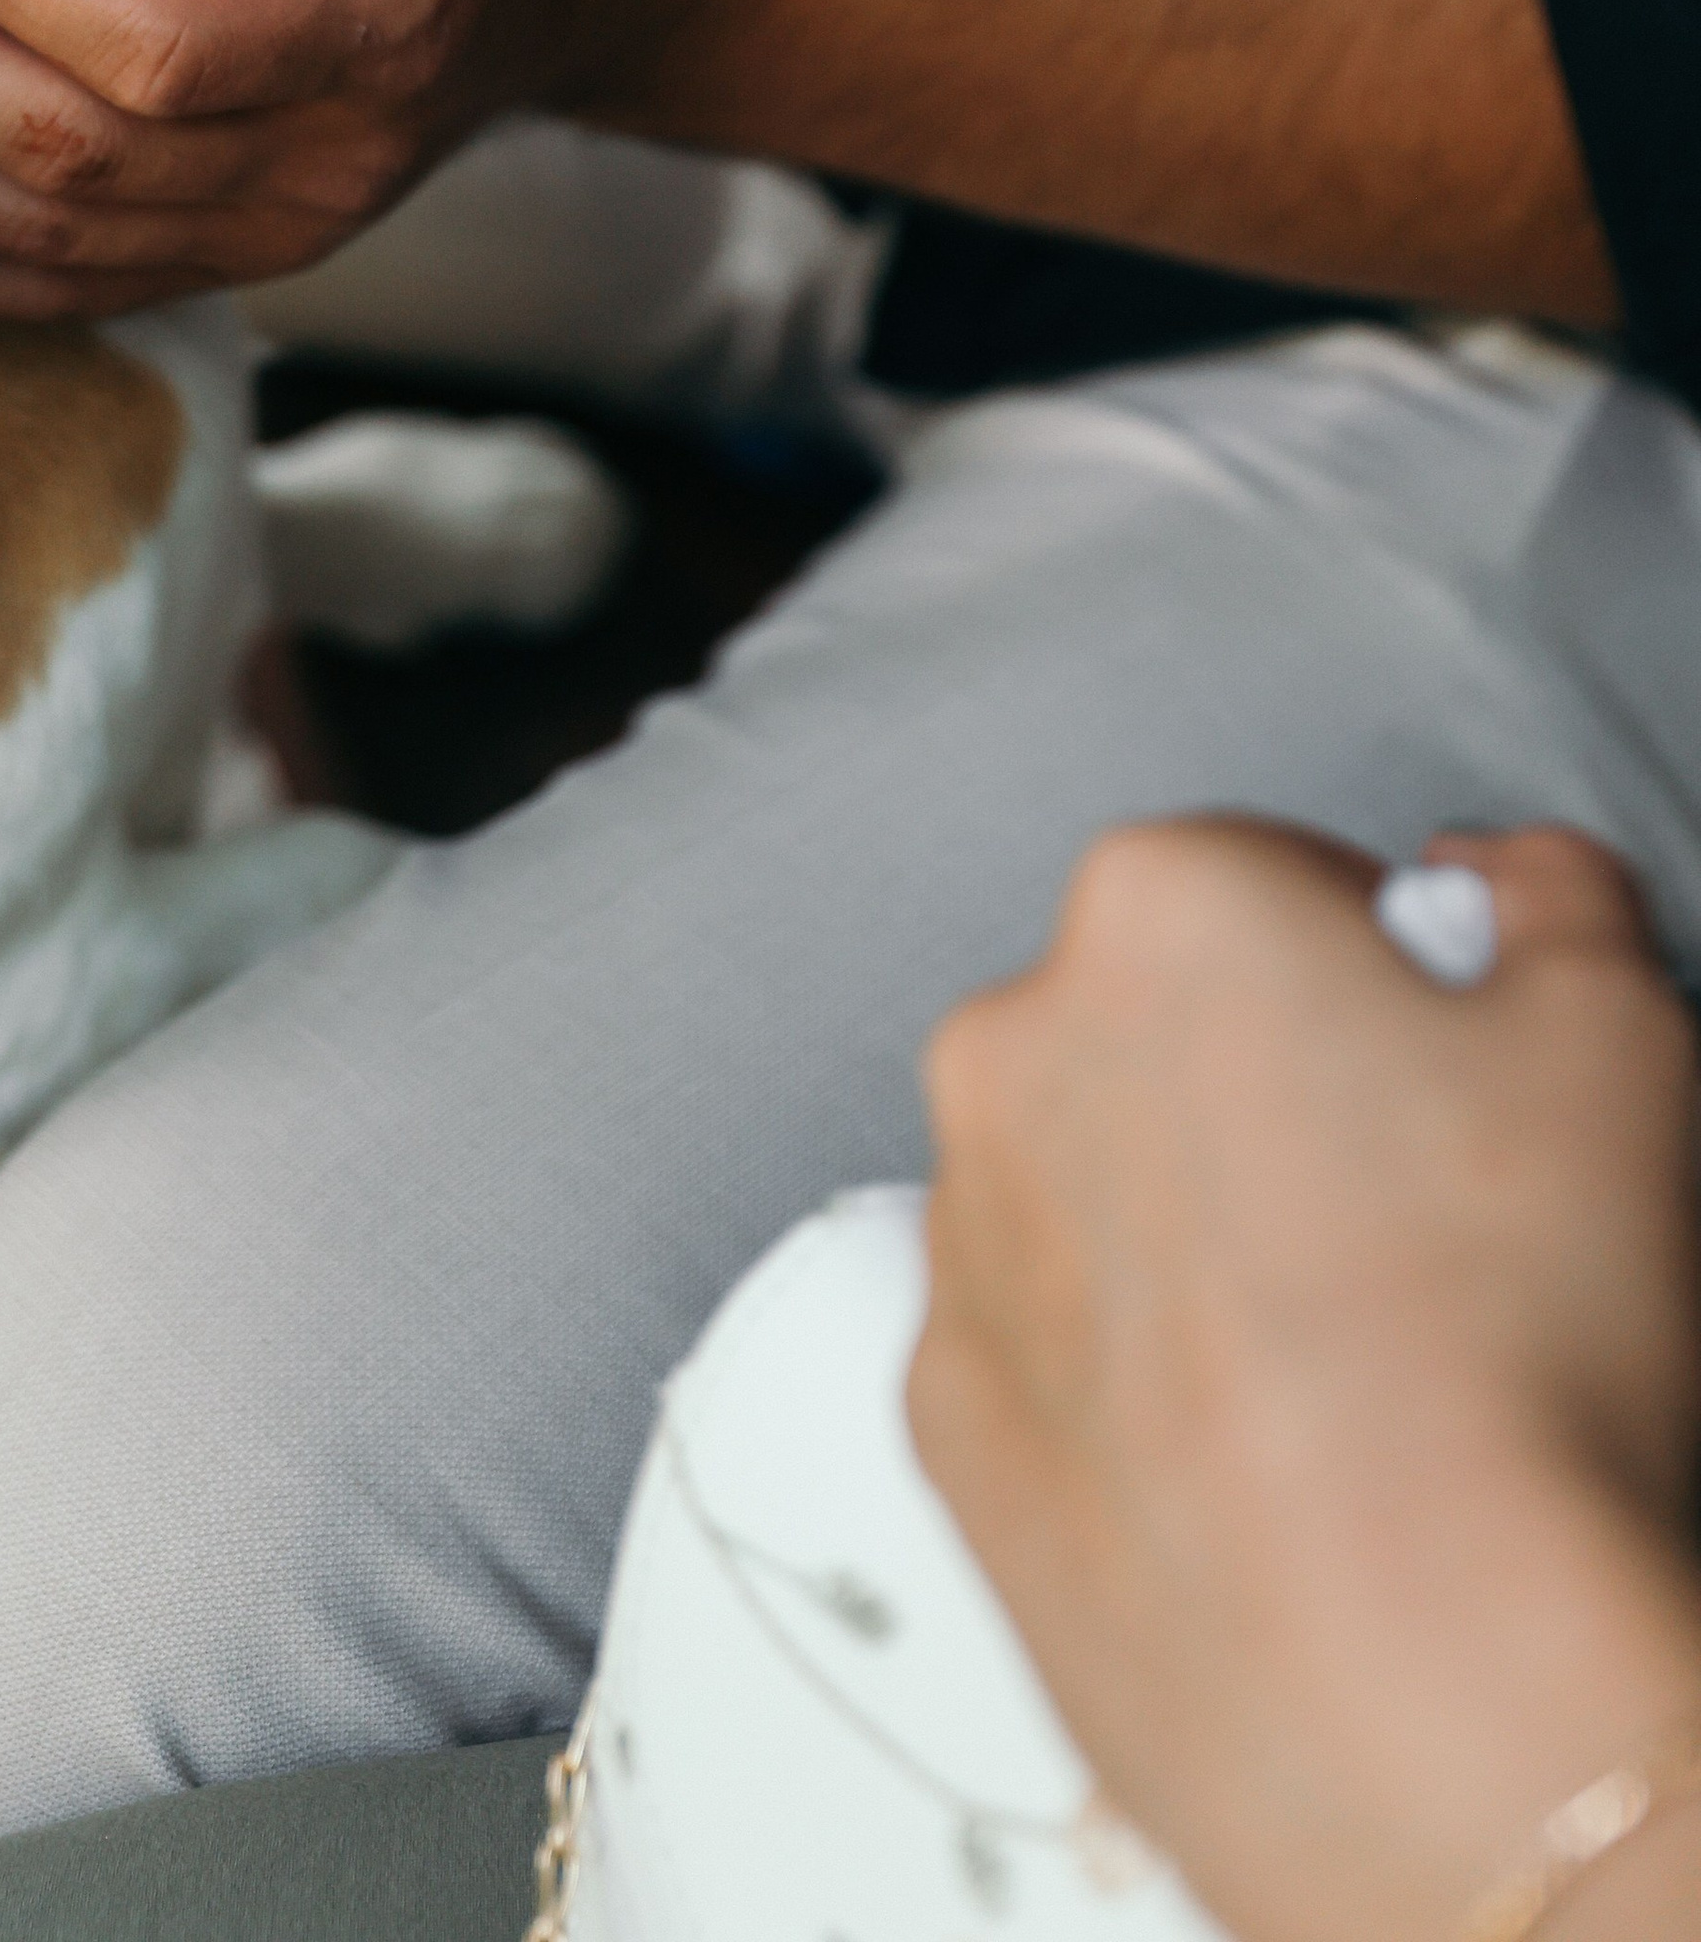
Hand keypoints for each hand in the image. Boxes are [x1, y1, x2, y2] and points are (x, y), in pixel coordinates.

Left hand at [911, 821, 1700, 1941]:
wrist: (1431, 1684)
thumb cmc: (1527, 1345)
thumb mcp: (1621, 1031)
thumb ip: (1543, 895)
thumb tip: (1493, 879)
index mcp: (1158, 910)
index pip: (1274, 881)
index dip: (1383, 974)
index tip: (1450, 1072)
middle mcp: (1008, 1048)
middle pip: (1156, 1028)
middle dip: (1267, 1093)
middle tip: (1417, 1224)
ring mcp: (958, 1242)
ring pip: (1086, 1187)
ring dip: (1188, 1236)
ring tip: (1350, 1364)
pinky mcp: (940, 1421)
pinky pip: (1045, 1355)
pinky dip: (1131, 1386)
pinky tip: (1263, 1458)